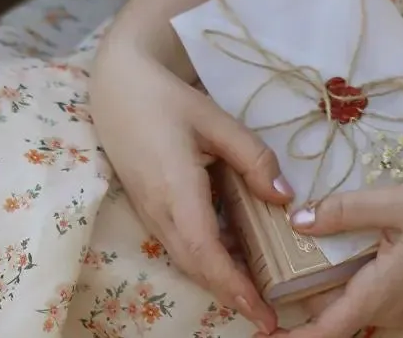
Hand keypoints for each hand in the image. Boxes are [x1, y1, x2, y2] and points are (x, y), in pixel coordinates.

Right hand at [88, 38, 290, 332]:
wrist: (117, 88)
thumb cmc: (167, 99)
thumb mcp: (215, 120)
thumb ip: (252, 157)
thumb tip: (285, 199)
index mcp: (175, 190)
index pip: (205, 252)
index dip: (233, 286)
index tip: (262, 313)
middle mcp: (159, 212)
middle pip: (197, 267)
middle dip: (232, 295)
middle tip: (270, 318)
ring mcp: (151, 214)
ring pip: (187, 260)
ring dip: (220, 281)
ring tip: (259, 294)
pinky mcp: (150, 210)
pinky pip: (181, 245)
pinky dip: (207, 260)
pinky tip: (234, 255)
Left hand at [281, 176, 402, 337]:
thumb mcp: (394, 202)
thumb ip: (344, 212)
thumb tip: (297, 222)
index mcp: (380, 295)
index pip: (325, 332)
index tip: (261, 334)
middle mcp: (392, 314)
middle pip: (337, 322)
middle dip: (303, 312)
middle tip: (271, 284)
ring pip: (357, 312)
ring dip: (329, 299)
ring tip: (297, 270)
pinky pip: (376, 303)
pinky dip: (353, 289)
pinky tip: (345, 259)